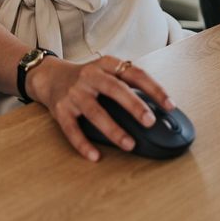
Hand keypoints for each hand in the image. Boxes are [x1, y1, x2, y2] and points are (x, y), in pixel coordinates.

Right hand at [26, 54, 174, 161]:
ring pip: (95, 112)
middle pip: (115, 89)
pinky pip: (72, 130)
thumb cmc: (86, 78)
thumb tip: (156, 107)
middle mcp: (90, 76)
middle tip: (150, 121)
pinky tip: (95, 156)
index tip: (169, 105)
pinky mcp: (60, 110)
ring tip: (129, 144)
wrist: (50, 76)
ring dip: (113, 129)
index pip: (134, 73)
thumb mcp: (106, 71)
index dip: (154, 88)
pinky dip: (83, 144)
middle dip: (134, 105)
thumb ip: (126, 84)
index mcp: (106, 65)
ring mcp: (74, 93)